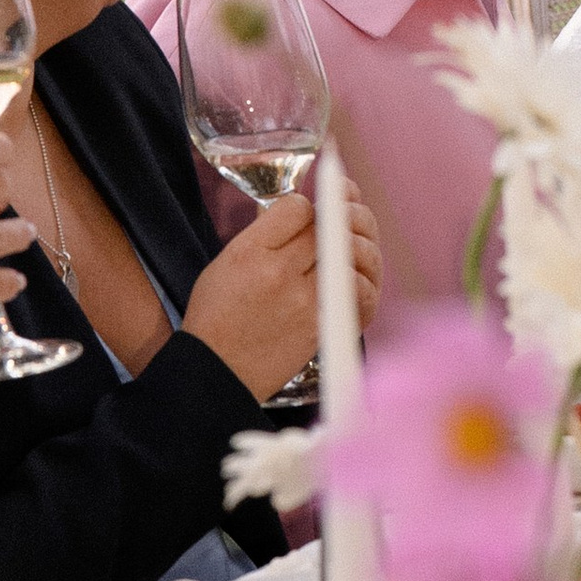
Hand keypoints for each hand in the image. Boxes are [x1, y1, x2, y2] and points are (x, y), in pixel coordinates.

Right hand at [185, 182, 380, 403]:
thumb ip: (264, 235)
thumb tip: (304, 211)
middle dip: (337, 219)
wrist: (217, 372)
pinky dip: (362, 278)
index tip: (303, 216)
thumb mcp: (226, 262)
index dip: (305, 207)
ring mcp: (304, 301)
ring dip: (356, 246)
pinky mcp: (322, 325)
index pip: (297, 207)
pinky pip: (358, 290)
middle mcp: (279, 273)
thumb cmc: (217, 316)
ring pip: (350, 255)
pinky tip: (354, 276)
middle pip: (327, 228)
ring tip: (348, 247)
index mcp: (250, 252)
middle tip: (335, 224)